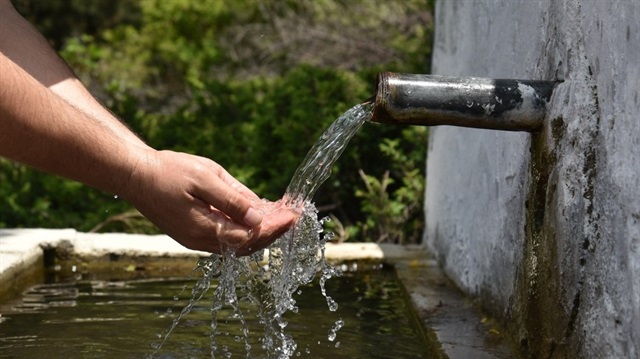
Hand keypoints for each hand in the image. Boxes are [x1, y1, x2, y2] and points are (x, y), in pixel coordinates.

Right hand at [122, 149, 297, 254]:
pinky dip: (245, 226)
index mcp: (204, 229)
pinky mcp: (194, 233)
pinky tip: (259, 213)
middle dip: (273, 230)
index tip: (294, 214)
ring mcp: (196, 239)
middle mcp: (201, 241)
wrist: (134, 174)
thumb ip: (233, 200)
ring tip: (283, 214)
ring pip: (238, 242)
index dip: (275, 227)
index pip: (250, 236)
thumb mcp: (205, 178)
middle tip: (294, 215)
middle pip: (247, 244)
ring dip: (261, 229)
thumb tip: (259, 219)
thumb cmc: (168, 171)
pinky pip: (227, 235)